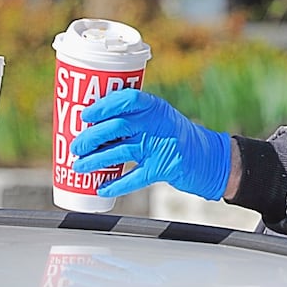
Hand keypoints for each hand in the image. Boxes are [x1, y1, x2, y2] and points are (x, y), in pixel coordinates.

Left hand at [70, 89, 230, 199]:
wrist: (210, 159)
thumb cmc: (177, 138)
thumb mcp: (160, 120)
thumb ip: (134, 120)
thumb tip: (93, 126)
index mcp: (155, 107)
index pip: (128, 98)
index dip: (103, 106)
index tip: (85, 114)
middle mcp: (158, 124)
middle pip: (118, 126)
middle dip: (92, 137)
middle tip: (76, 146)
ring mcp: (161, 147)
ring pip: (121, 152)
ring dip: (96, 160)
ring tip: (80, 166)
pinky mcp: (164, 169)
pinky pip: (135, 177)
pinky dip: (116, 184)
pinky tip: (102, 188)